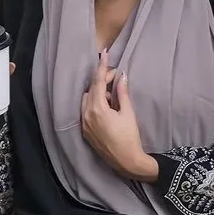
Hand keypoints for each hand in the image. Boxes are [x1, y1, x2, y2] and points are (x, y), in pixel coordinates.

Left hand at [80, 51, 158, 181]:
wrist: (126, 162)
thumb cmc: (129, 137)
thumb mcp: (128, 113)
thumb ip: (122, 93)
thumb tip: (121, 77)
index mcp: (97, 109)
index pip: (98, 82)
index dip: (102, 67)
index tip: (104, 53)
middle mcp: (86, 115)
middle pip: (91, 89)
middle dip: (102, 81)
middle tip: (116, 78)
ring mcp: (84, 124)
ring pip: (87, 100)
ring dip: (97, 93)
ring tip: (113, 96)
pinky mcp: (85, 131)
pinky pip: (85, 111)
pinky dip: (94, 104)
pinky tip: (107, 107)